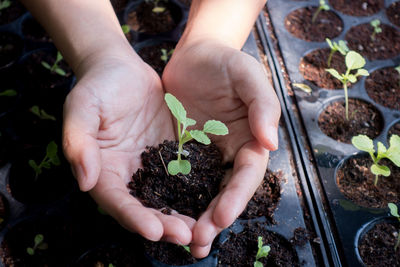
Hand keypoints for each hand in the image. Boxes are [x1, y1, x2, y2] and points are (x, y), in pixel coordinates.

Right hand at [62, 49, 194, 244]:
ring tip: (204, 228)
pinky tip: (214, 198)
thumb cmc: (97, 86)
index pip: (116, 201)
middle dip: (165, 224)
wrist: (122, 69)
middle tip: (188, 237)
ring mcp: (151, 166)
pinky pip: (185, 175)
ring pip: (168, 197)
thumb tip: (85, 181)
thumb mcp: (82, 108)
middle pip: (145, 207)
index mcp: (103, 170)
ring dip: (184, 214)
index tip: (154, 230)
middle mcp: (128, 175)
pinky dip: (197, 190)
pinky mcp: (172, 154)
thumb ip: (78, 142)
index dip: (133, 217)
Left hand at [162, 39, 280, 256]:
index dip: (236, 197)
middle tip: (198, 241)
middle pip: (225, 192)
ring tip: (184, 243)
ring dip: (195, 218)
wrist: (195, 56)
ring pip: (202, 193)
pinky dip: (175, 199)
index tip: (221, 217)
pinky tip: (163, 216)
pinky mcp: (183, 153)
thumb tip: (271, 144)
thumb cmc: (225, 63)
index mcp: (250, 141)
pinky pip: (179, 180)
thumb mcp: (247, 75)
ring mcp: (206, 156)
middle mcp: (229, 154)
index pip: (246, 174)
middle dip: (214, 218)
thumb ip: (263, 105)